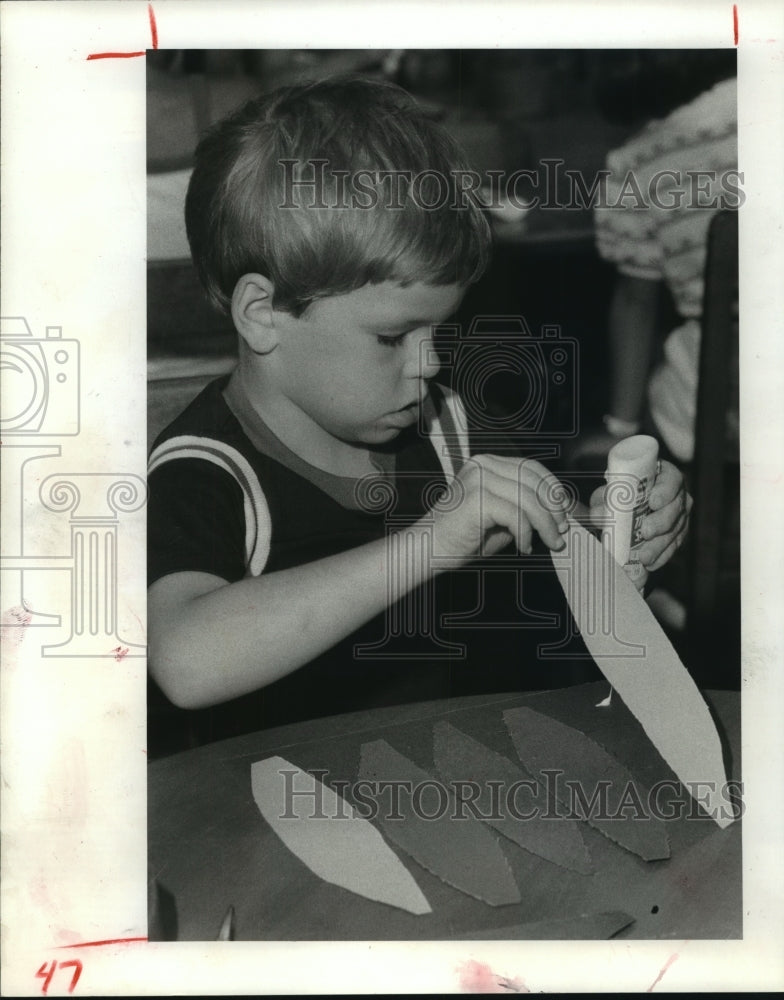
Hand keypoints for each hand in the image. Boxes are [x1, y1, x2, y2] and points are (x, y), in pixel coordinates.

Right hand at [427, 454, 570, 564]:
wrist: (428, 549)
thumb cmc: (463, 537)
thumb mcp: (501, 516)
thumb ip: (524, 507)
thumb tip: (559, 512)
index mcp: (487, 463)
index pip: (532, 467)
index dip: (553, 489)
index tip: (564, 513)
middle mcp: (483, 465)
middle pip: (534, 481)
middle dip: (554, 509)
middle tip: (560, 532)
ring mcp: (479, 479)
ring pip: (529, 499)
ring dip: (545, 525)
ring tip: (549, 543)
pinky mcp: (477, 498)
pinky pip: (516, 515)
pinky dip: (526, 534)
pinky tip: (524, 547)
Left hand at [589, 459, 691, 572]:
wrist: (624, 506)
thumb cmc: (619, 492)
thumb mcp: (609, 491)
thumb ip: (602, 499)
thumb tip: (599, 514)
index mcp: (664, 476)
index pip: (672, 480)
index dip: (665, 491)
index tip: (653, 502)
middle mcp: (676, 495)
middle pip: (676, 508)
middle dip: (661, 522)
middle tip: (646, 532)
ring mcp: (679, 515)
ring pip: (675, 530)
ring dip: (660, 545)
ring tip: (644, 556)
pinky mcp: (677, 533)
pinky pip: (673, 546)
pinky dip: (661, 556)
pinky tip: (651, 564)